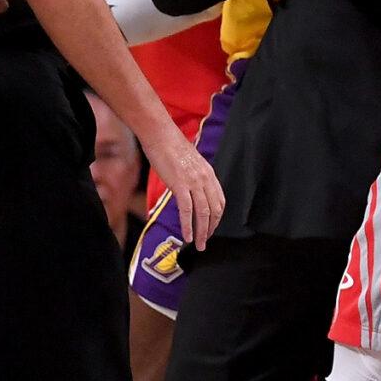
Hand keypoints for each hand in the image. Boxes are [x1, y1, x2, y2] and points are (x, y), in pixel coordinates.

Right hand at [147, 129, 224, 250]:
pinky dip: (188, 226)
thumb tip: (191, 189)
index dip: (217, 217)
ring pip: (203, 213)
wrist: (161, 135)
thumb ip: (194, 176)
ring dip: (202, 232)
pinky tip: (188, 236)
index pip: (219, 201)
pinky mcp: (180, 185)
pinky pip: (187, 211)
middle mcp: (205, 179)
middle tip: (206, 242)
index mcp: (209, 174)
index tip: (211, 227)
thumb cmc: (170, 147)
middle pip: (214, 210)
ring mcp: (194, 183)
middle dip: (211, 229)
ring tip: (199, 244)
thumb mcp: (190, 162)